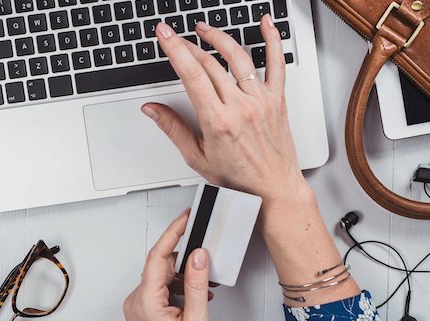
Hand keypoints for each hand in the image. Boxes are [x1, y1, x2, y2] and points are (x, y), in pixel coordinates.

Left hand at [123, 211, 211, 320]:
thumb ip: (196, 285)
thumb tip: (197, 256)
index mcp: (146, 303)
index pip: (157, 257)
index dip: (173, 233)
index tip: (185, 218)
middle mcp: (136, 301)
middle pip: (160, 265)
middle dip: (184, 259)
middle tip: (205, 253)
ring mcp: (137, 305)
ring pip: (161, 275)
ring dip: (182, 276)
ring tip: (203, 286)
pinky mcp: (142, 309)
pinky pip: (159, 286)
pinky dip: (177, 286)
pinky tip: (193, 295)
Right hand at [142, 16, 308, 204]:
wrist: (273, 188)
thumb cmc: (238, 178)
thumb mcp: (197, 158)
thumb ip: (173, 129)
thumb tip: (153, 110)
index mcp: (218, 121)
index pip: (191, 75)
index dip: (175, 50)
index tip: (165, 35)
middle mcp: (240, 107)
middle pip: (210, 63)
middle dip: (188, 44)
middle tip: (175, 34)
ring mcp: (260, 101)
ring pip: (238, 58)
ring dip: (219, 37)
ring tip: (204, 29)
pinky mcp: (277, 99)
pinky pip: (277, 63)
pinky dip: (272, 40)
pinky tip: (266, 23)